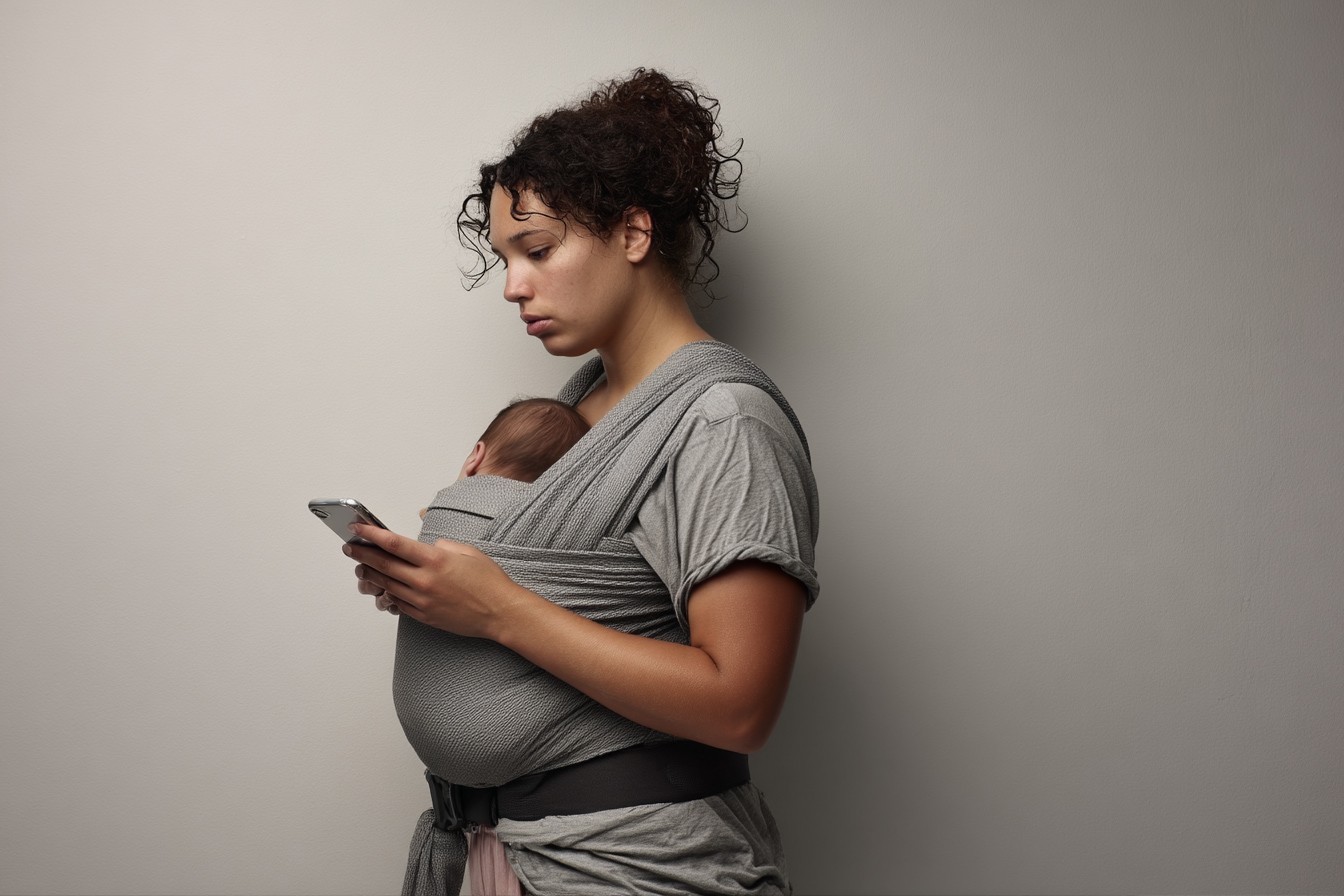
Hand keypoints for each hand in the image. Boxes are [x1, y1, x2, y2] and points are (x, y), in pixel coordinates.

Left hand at [343, 524, 525, 637]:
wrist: (500, 612)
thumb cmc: (489, 581)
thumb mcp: (468, 551)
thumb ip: (443, 546)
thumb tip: (427, 547)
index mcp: (435, 560)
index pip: (394, 544)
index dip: (372, 534)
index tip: (357, 527)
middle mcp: (425, 580)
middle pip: (383, 565)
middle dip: (362, 554)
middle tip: (349, 548)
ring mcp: (422, 600)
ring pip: (386, 585)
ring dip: (370, 575)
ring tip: (361, 568)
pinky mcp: (424, 615)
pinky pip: (398, 603)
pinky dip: (386, 594)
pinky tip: (382, 588)